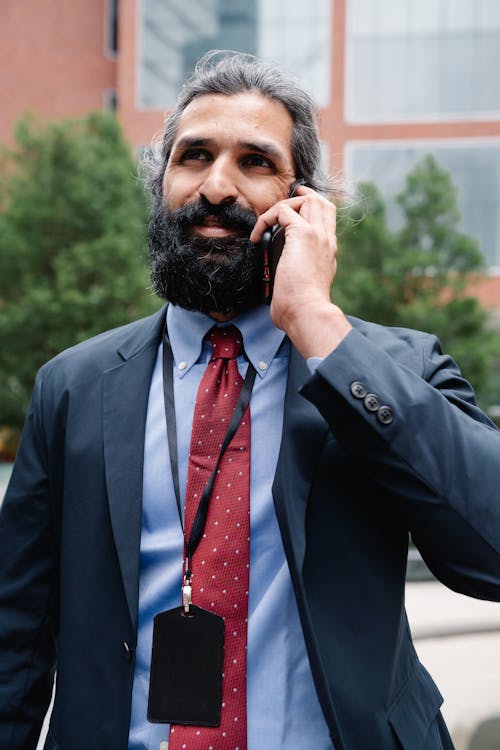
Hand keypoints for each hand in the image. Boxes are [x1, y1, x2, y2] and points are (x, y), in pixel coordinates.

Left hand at [250, 186, 350, 357]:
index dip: (310, 211)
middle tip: (280, 206)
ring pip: (307, 199)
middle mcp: (326, 240)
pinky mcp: (303, 234)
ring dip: (283, 205)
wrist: (306, 311)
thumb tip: (279, 286)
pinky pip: (282, 211)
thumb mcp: (302, 288)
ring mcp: (317, 234)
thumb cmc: (301, 308)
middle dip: (301, 197)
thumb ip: (296, 278)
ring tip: (266, 221)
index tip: (289, 219)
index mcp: (327, 252)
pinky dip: (266, 218)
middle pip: (322, 202)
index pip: (326, 220)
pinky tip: (257, 236)